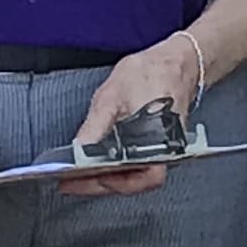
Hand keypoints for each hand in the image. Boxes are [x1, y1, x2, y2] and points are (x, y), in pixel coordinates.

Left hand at [60, 41, 200, 199]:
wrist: (176, 61)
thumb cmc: (151, 74)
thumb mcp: (112, 97)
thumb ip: (95, 127)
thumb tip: (79, 150)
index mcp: (158, 142)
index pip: (137, 179)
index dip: (105, 185)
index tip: (76, 183)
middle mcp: (165, 151)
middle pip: (133, 183)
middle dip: (100, 185)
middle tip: (71, 183)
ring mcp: (163, 150)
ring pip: (135, 176)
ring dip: (108, 178)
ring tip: (80, 177)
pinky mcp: (158, 146)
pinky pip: (137, 165)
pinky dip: (117, 168)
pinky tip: (99, 164)